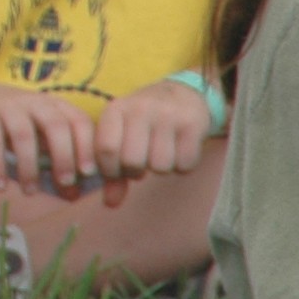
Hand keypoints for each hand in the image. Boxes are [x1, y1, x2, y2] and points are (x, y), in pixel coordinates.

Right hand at [0, 77, 100, 196]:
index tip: (88, 173)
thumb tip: (74, 196)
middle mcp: (33, 101)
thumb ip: (55, 161)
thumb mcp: (37, 137)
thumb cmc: (11, 123)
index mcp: (53, 105)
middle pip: (55, 124)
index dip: (87, 145)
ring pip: (23, 135)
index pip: (78, 120)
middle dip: (63, 155)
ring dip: (29, 167)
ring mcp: (7, 106)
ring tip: (30, 192)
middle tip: (64, 182)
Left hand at [90, 78, 209, 206]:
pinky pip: (184, 164)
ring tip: (162, 152)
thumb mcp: (123, 137)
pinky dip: (182, 166)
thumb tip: (110, 204)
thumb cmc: (145, 123)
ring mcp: (168, 115)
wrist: (184, 94)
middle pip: (133, 162)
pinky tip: (180, 150)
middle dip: (137, 171)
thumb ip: (113, 172)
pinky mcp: (193, 124)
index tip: (119, 170)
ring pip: (160, 166)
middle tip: (143, 161)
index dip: (111, 170)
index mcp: (116, 109)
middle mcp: (140, 108)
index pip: (105, 149)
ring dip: (162, 168)